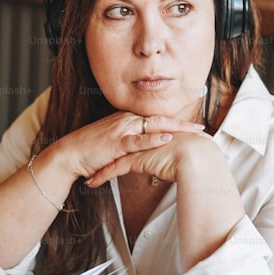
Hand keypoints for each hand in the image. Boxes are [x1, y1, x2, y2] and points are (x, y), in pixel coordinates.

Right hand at [49, 112, 206, 180]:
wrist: (68, 155)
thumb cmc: (92, 153)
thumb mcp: (116, 147)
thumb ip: (133, 147)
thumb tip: (149, 153)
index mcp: (128, 120)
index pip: (158, 119)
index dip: (178, 123)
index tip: (196, 127)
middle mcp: (127, 120)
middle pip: (161, 119)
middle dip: (185, 124)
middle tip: (204, 130)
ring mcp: (121, 129)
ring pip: (154, 126)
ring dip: (177, 128)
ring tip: (195, 132)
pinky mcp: (115, 142)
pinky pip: (137, 139)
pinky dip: (153, 139)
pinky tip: (168, 138)